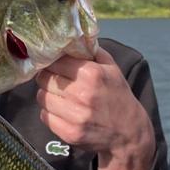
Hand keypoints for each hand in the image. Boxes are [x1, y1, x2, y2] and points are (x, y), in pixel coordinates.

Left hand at [34, 51, 155, 169]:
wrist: (128, 132)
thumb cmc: (118, 95)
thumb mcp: (111, 68)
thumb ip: (91, 50)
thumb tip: (71, 37)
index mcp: (91, 74)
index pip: (55, 61)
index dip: (53, 62)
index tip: (54, 65)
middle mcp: (81, 94)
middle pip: (45, 79)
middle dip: (48, 77)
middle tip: (56, 80)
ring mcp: (75, 116)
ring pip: (41, 97)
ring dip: (47, 95)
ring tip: (60, 97)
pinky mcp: (69, 133)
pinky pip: (44, 116)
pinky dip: (49, 113)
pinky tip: (62, 112)